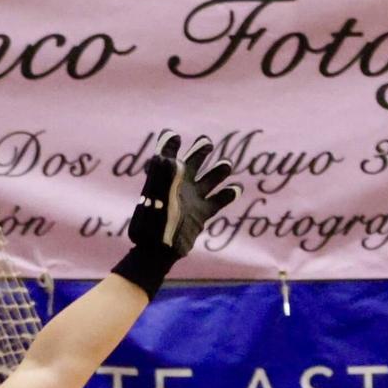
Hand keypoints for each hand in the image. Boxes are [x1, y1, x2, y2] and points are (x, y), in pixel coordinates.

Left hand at [111, 131, 240, 298]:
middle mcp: (181, 183)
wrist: (156, 250)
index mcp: (166, 176)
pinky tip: (236, 189)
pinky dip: (230, 193)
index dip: (171, 142)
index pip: (169, 151)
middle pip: (196, 158)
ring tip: (225, 165)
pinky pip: (220, 199)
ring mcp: (194, 197)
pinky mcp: (203, 213)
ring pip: (213, 176)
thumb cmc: (151, 223)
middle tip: (206, 143)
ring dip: (221, 169)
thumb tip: (174, 159)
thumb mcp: (154, 195)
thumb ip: (163, 174)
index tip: (175, 137)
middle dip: (202, 148)